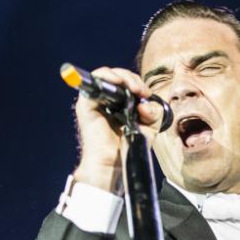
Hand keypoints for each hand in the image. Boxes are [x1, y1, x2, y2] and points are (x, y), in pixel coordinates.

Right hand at [73, 66, 161, 190]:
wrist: (114, 164)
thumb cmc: (128, 148)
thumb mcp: (148, 128)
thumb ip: (153, 113)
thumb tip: (144, 102)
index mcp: (119, 104)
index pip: (127, 83)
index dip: (138, 83)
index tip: (147, 95)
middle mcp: (105, 101)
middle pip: (117, 76)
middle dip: (132, 79)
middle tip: (142, 92)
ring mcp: (95, 101)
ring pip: (105, 75)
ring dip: (122, 76)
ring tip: (133, 87)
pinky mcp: (86, 104)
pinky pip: (93, 81)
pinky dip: (106, 76)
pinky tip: (118, 82)